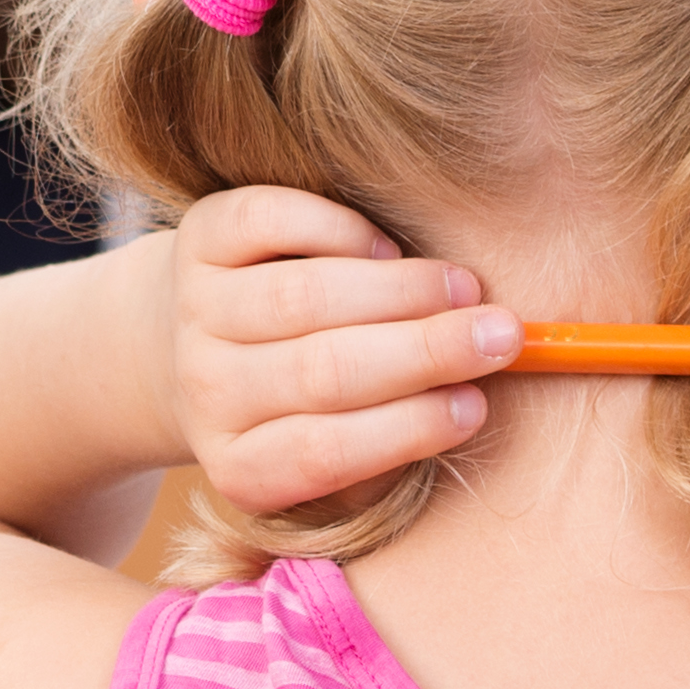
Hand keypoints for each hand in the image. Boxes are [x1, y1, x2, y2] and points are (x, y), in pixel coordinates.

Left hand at [165, 188, 518, 508]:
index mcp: (242, 465)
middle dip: (424, 350)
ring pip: (301, 298)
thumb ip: (396, 432)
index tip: (477, 405)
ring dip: (396, 289)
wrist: (189, 340)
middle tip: (500, 333)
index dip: (405, 429)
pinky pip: (267, 223)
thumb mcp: (336, 444)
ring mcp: (195, 312)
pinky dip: (335, 230)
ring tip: (461, 287)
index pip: (322, 454)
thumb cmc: (301, 403)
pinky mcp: (197, 239)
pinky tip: (384, 248)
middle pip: (321, 372)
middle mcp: (207, 391)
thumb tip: (477, 396)